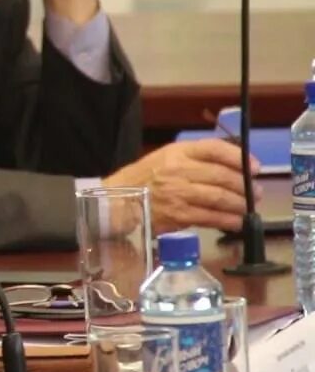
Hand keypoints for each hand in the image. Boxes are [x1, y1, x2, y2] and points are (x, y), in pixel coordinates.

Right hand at [102, 138, 260, 233]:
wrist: (115, 203)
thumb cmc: (141, 181)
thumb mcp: (164, 160)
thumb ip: (193, 161)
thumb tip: (230, 170)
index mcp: (176, 152)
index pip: (214, 149)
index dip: (239, 157)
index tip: (255, 167)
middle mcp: (178, 169)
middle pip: (221, 175)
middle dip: (244, 186)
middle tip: (255, 193)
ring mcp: (178, 192)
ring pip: (219, 197)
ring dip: (239, 204)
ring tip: (247, 208)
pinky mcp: (178, 214)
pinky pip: (210, 217)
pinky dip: (227, 220)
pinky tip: (235, 222)